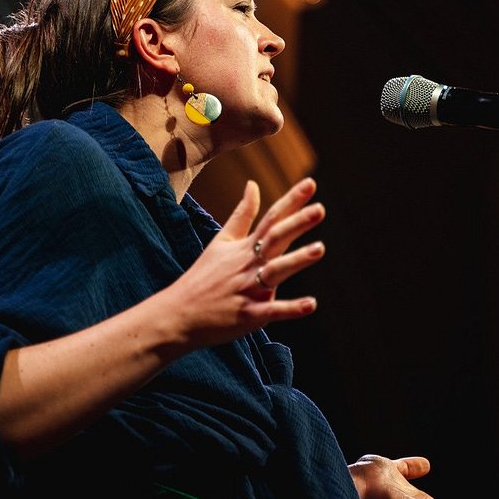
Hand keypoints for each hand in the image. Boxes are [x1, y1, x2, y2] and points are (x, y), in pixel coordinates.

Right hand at [152, 178, 324, 349]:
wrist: (178, 314)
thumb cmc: (203, 277)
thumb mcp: (221, 241)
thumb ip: (242, 214)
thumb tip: (253, 184)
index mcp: (244, 247)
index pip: (271, 219)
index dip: (291, 201)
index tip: (311, 183)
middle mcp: (248, 265)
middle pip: (274, 239)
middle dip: (297, 224)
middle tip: (319, 209)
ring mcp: (248, 290)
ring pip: (274, 272)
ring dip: (296, 260)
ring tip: (319, 249)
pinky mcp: (247, 315)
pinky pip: (271, 311)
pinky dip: (290, 309)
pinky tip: (311, 304)